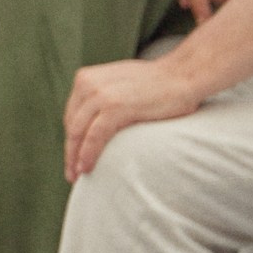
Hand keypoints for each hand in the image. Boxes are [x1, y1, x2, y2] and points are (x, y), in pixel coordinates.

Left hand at [63, 54, 202, 180]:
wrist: (183, 75)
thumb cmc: (157, 83)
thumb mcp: (119, 83)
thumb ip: (103, 95)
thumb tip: (94, 118)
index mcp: (85, 78)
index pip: (72, 114)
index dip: (71, 138)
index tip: (71, 156)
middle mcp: (87, 84)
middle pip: (72, 125)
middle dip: (70, 151)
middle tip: (70, 174)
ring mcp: (99, 94)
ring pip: (79, 132)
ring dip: (75, 157)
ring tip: (77, 176)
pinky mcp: (114, 107)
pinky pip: (95, 135)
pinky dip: (88, 153)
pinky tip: (87, 168)